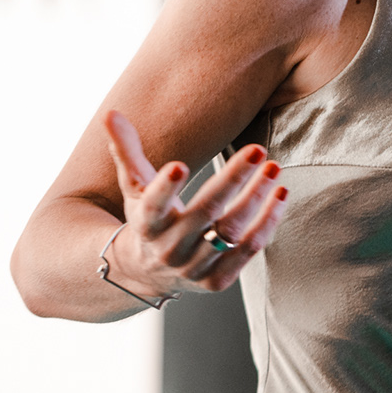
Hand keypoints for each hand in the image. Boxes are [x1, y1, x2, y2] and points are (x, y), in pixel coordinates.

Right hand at [100, 109, 288, 301]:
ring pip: (231, 232)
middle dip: (233, 179)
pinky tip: (281, 195)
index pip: (152, 206)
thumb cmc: (145, 217)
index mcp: (145, 224)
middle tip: (257, 149)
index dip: (165, 188)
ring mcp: (193, 267)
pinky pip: (248, 251)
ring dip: (256, 199)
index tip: (179, 165)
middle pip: (205, 212)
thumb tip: (110, 112)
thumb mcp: (133, 186)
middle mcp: (169, 249)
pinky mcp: (216, 280)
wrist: (146, 272)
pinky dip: (268, 224)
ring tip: (274, 168)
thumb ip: (126, 151)